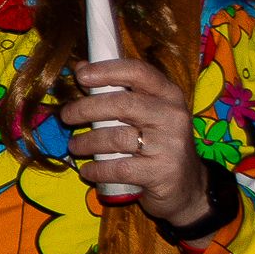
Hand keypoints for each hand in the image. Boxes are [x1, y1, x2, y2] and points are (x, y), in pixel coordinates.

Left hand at [58, 58, 207, 224]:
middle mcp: (173, 116)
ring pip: (117, 137)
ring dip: (88, 141)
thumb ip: (117, 90)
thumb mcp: (146, 113)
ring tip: (74, 146)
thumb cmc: (159, 144)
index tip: (81, 75)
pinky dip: (97, 169)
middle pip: (122, 104)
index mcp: (169, 95)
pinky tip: (87, 170)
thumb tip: (81, 67)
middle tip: (66, 116)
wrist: (188, 187)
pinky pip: (119, 168)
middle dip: (87, 108)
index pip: (138, 72)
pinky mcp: (162, 173)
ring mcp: (170, 145)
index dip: (107, 70)